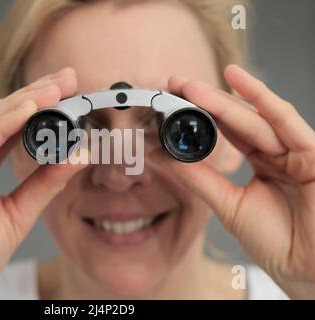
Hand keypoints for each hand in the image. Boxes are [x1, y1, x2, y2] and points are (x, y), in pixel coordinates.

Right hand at [0, 67, 86, 298]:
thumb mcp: (19, 213)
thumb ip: (46, 182)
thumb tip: (76, 154)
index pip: (11, 128)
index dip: (39, 108)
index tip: (68, 93)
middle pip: (1, 119)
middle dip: (36, 96)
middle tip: (66, 77)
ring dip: (23, 104)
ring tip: (54, 88)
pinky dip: (1, 127)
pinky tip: (26, 110)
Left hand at [150, 65, 314, 298]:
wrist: (306, 270)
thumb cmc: (276, 241)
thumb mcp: (227, 203)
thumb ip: (198, 177)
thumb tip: (162, 155)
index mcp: (264, 162)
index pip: (230, 131)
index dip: (202, 114)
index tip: (173, 102)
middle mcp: (280, 152)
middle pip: (240, 119)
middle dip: (206, 101)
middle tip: (176, 84)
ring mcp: (297, 150)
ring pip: (256, 117)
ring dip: (222, 99)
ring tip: (191, 85)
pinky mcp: (314, 154)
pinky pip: (287, 122)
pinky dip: (262, 101)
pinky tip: (238, 82)